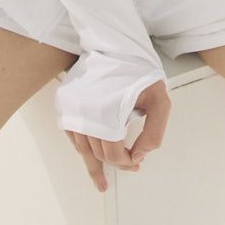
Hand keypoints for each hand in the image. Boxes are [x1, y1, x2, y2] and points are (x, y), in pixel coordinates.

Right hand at [63, 79, 171, 193]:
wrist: (114, 45)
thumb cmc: (139, 72)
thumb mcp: (159, 100)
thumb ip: (154, 132)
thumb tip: (140, 155)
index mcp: (108, 114)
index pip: (114, 154)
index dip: (128, 163)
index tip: (138, 162)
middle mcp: (85, 113)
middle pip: (98, 154)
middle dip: (116, 163)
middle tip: (130, 166)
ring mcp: (72, 108)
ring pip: (82, 148)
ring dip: (94, 162)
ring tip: (101, 179)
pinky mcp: (65, 103)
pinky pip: (72, 134)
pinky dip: (81, 147)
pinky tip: (90, 154)